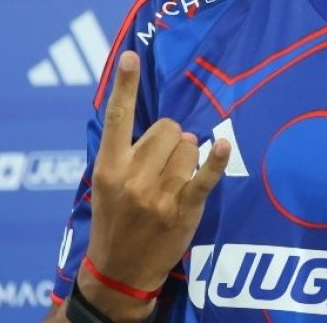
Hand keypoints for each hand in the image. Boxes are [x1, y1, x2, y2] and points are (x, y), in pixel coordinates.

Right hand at [81, 51, 230, 319]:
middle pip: (167, 129)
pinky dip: (214, 161)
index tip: (129, 56)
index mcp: (107, 167)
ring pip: (188, 147)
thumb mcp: (105, 184)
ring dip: (188, 155)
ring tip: (175, 176)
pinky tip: (221, 147)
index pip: (116, 118)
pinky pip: (203, 177)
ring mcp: (157, 195)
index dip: (124, 84)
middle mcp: (132, 177)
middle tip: (162, 162)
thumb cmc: (115, 220)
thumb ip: (123, 153)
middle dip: (171, 138)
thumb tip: (161, 124)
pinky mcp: (182, 210)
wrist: (120, 271)